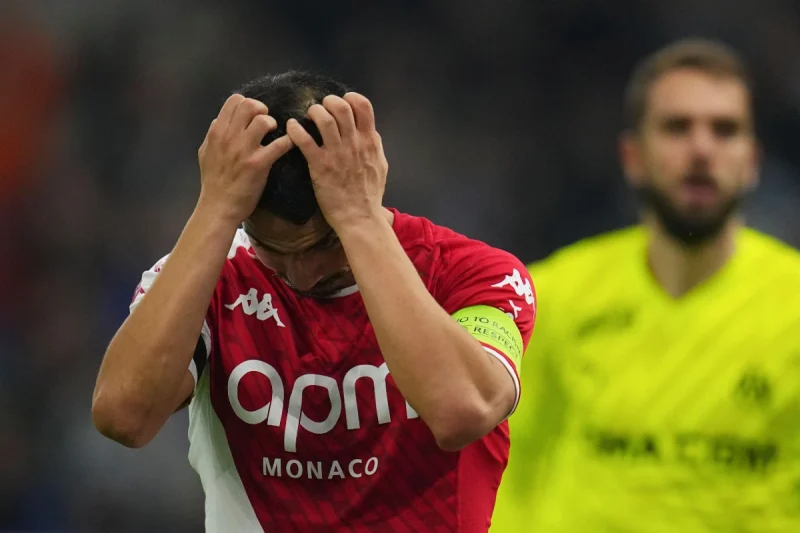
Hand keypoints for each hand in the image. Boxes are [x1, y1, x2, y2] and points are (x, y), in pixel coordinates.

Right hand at [197, 94, 293, 223]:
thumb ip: (213, 135)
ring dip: (273, 124)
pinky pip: (280, 144)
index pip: (234, 101)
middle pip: (250, 105)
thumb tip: (221, 120)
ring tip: (274, 133)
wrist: (218, 206)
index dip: (247, 103)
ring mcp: (244, 150)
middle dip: (262, 110)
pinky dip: (288, 142)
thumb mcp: (205, 152)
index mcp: (217, 132)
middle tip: (266, 122)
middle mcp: (229, 137)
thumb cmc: (213, 181)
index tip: (253, 115)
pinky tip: (288, 145)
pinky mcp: (259, 164)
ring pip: (264, 120)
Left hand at [286, 93, 387, 230]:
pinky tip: (292, 127)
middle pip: (341, 107)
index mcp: (370, 141)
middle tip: (322, 108)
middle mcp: (353, 143)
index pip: (363, 106)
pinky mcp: (319, 165)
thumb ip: (374, 147)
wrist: (359, 217)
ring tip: (308, 115)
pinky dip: (295, 129)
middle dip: (329, 102)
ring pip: (323, 118)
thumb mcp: (381, 166)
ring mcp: (336, 153)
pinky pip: (304, 140)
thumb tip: (370, 133)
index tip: (343, 101)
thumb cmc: (370, 195)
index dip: (350, 98)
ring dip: (313, 112)